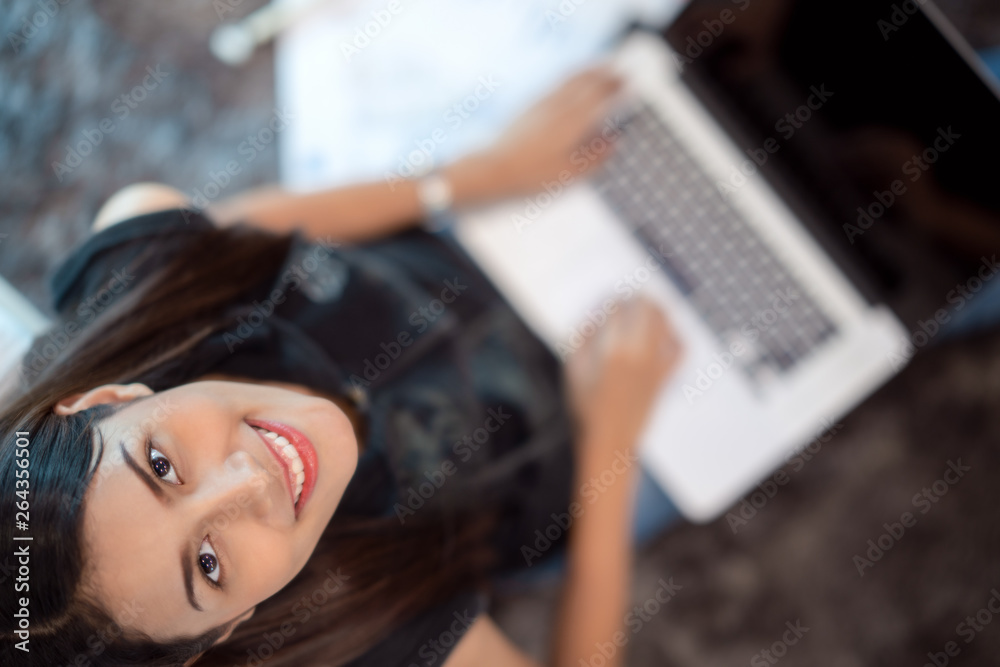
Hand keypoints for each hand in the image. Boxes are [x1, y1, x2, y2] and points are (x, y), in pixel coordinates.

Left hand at [456, 67, 625, 200]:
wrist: (495, 168)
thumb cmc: (532, 174)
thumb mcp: (570, 173)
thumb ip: (596, 157)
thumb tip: (614, 143)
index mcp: (573, 120)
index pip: (600, 95)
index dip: (616, 87)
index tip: (629, 84)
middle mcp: (559, 106)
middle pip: (586, 81)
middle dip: (605, 74)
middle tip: (619, 71)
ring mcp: (543, 103)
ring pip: (570, 79)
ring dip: (588, 71)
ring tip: (599, 68)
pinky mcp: (530, 107)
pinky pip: (556, 84)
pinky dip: (570, 78)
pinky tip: (570, 83)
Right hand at [564, 297, 682, 456]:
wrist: (609, 440)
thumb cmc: (585, 408)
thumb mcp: (572, 372)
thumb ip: (581, 342)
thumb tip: (591, 320)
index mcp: (612, 350)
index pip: (617, 310)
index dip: (614, 301)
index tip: (610, 300)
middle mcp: (638, 353)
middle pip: (646, 311)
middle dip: (640, 298)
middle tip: (634, 295)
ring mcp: (655, 365)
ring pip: (665, 325)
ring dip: (660, 310)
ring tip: (653, 305)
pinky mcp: (665, 377)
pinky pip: (679, 351)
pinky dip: (678, 338)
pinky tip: (671, 334)